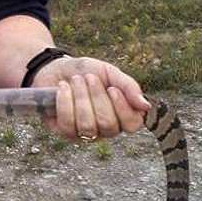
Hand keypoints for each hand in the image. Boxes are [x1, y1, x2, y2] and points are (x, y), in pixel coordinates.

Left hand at [31, 56, 149, 141]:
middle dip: (96, 97)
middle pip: (108, 124)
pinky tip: (63, 88)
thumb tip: (146, 106)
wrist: (55, 67)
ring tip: (75, 81)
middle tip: (88, 78)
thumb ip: (128, 87)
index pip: (133, 124)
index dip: (123, 108)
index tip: (112, 88)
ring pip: (88, 126)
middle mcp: (106, 129)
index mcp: (122, 114)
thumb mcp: (109, 72)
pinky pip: (68, 125)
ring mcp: (85, 133)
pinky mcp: (65, 132)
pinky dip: (65, 102)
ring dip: (80, 98)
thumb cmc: (86, 71)